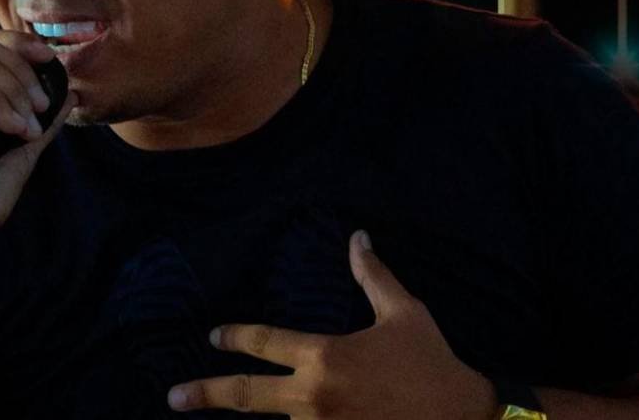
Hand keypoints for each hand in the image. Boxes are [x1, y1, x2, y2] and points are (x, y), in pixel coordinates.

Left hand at [167, 231, 496, 418]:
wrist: (464, 418)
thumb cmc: (431, 362)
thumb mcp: (404, 312)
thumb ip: (373, 275)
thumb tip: (358, 236)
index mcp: (325, 356)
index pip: (266, 342)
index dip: (235, 337)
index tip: (214, 336)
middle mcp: (314, 397)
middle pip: (248, 396)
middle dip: (207, 394)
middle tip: (173, 396)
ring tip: (207, 418)